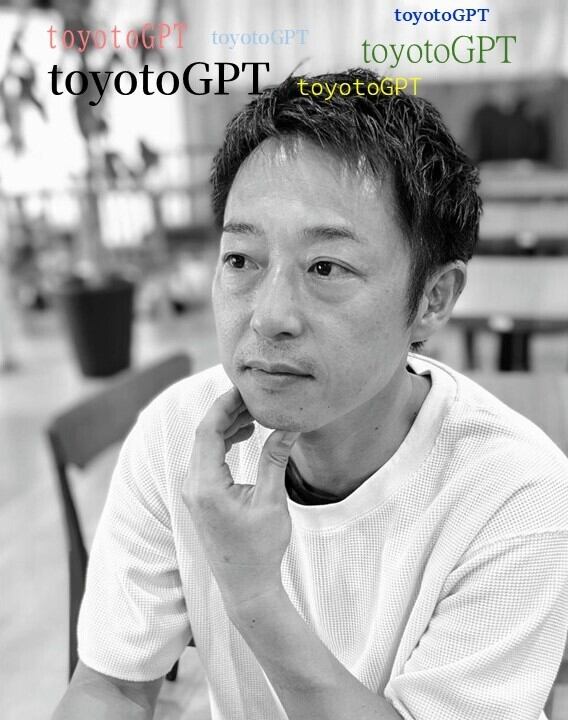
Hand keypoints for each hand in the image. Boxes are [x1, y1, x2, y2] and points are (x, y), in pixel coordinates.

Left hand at [182, 387, 298, 609]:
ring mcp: (193, 492)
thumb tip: (288, 426)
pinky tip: (243, 436)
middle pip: (203, 434)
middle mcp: (193, 486)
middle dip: (227, 412)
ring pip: (203, 446)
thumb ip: (274, 459)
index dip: (224, 405)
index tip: (244, 389)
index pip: (208, 430)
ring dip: (225, 427)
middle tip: (254, 398)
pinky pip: (205, 459)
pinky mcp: (200, 497)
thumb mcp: (271, 501)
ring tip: (253, 415)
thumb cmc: (260, 549)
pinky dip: (222, 443)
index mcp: (206, 485)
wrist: (246, 585)